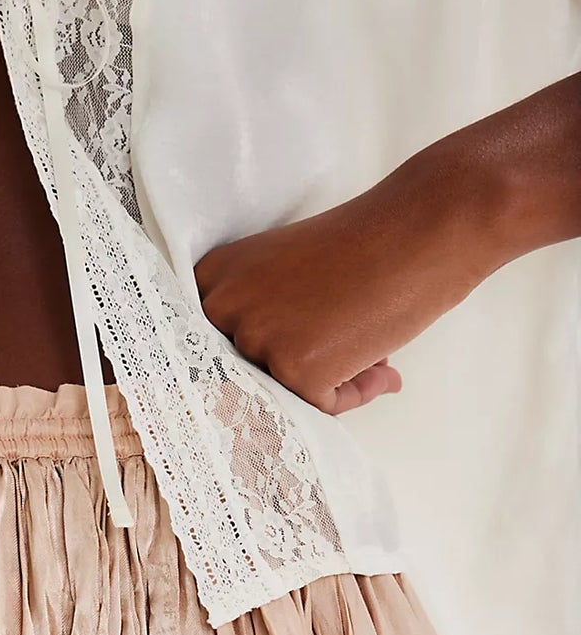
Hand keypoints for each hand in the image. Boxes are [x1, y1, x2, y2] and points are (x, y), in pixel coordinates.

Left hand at [193, 154, 497, 415]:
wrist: (420, 228)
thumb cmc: (365, 242)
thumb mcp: (290, 270)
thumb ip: (269, 316)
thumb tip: (278, 372)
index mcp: (215, 277)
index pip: (221, 342)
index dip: (266, 352)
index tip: (300, 347)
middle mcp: (223, 308)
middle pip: (249, 372)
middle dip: (298, 367)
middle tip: (348, 346)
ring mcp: (257, 339)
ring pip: (284, 391)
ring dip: (331, 381)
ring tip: (371, 351)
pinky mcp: (294, 369)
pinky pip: (321, 406)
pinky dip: (355, 394)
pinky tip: (382, 366)